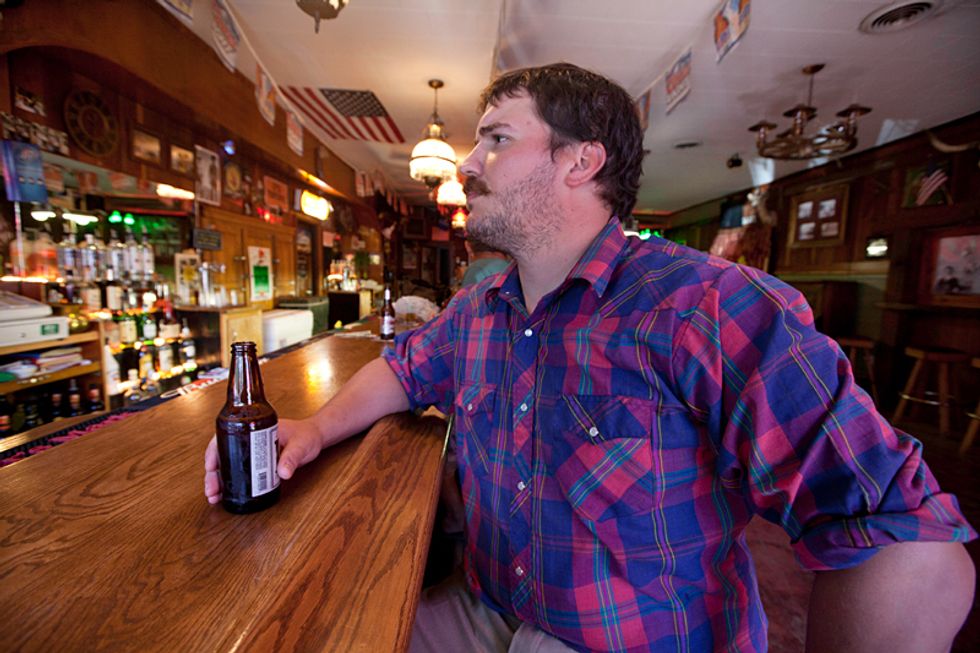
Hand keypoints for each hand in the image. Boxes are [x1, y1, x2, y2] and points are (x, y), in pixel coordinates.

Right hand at [203, 417, 323, 503]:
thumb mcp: (301, 445)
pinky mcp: (257, 461)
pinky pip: (239, 470)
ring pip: (228, 464)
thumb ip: (292, 458)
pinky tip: (225, 494)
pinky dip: (230, 482)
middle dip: (213, 473)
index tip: (211, 467)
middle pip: (223, 453)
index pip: (227, 436)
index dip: (214, 451)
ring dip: (219, 479)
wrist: (316, 437)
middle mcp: (250, 438)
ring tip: (214, 496)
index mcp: (255, 427)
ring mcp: (252, 450)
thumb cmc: (308, 435)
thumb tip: (282, 473)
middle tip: (211, 490)